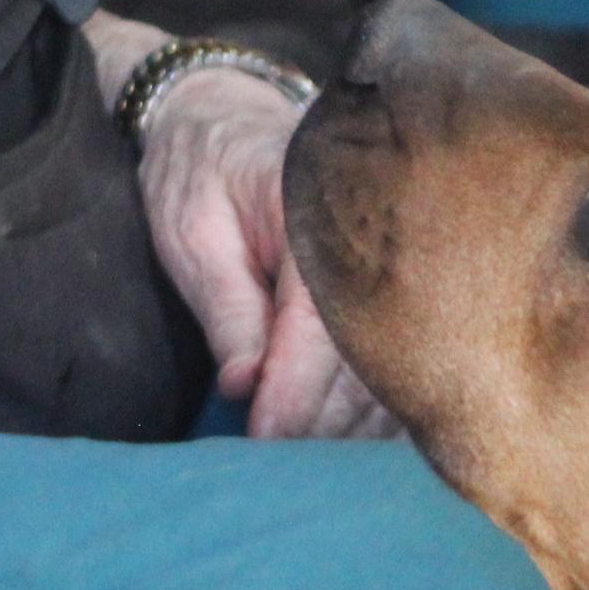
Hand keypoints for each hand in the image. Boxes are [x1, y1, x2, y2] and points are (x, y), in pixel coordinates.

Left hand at [135, 66, 398, 440]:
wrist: (224, 118)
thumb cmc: (199, 173)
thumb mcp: (192, 234)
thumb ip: (227, 309)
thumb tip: (248, 386)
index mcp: (319, 212)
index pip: (320, 326)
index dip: (297, 393)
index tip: (271, 441)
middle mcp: (374, 234)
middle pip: (368, 352)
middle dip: (330, 421)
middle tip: (290, 471)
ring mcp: (394, 254)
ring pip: (390, 359)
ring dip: (359, 421)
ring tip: (318, 466)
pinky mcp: (395, 278)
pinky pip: (396, 350)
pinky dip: (377, 401)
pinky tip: (350, 437)